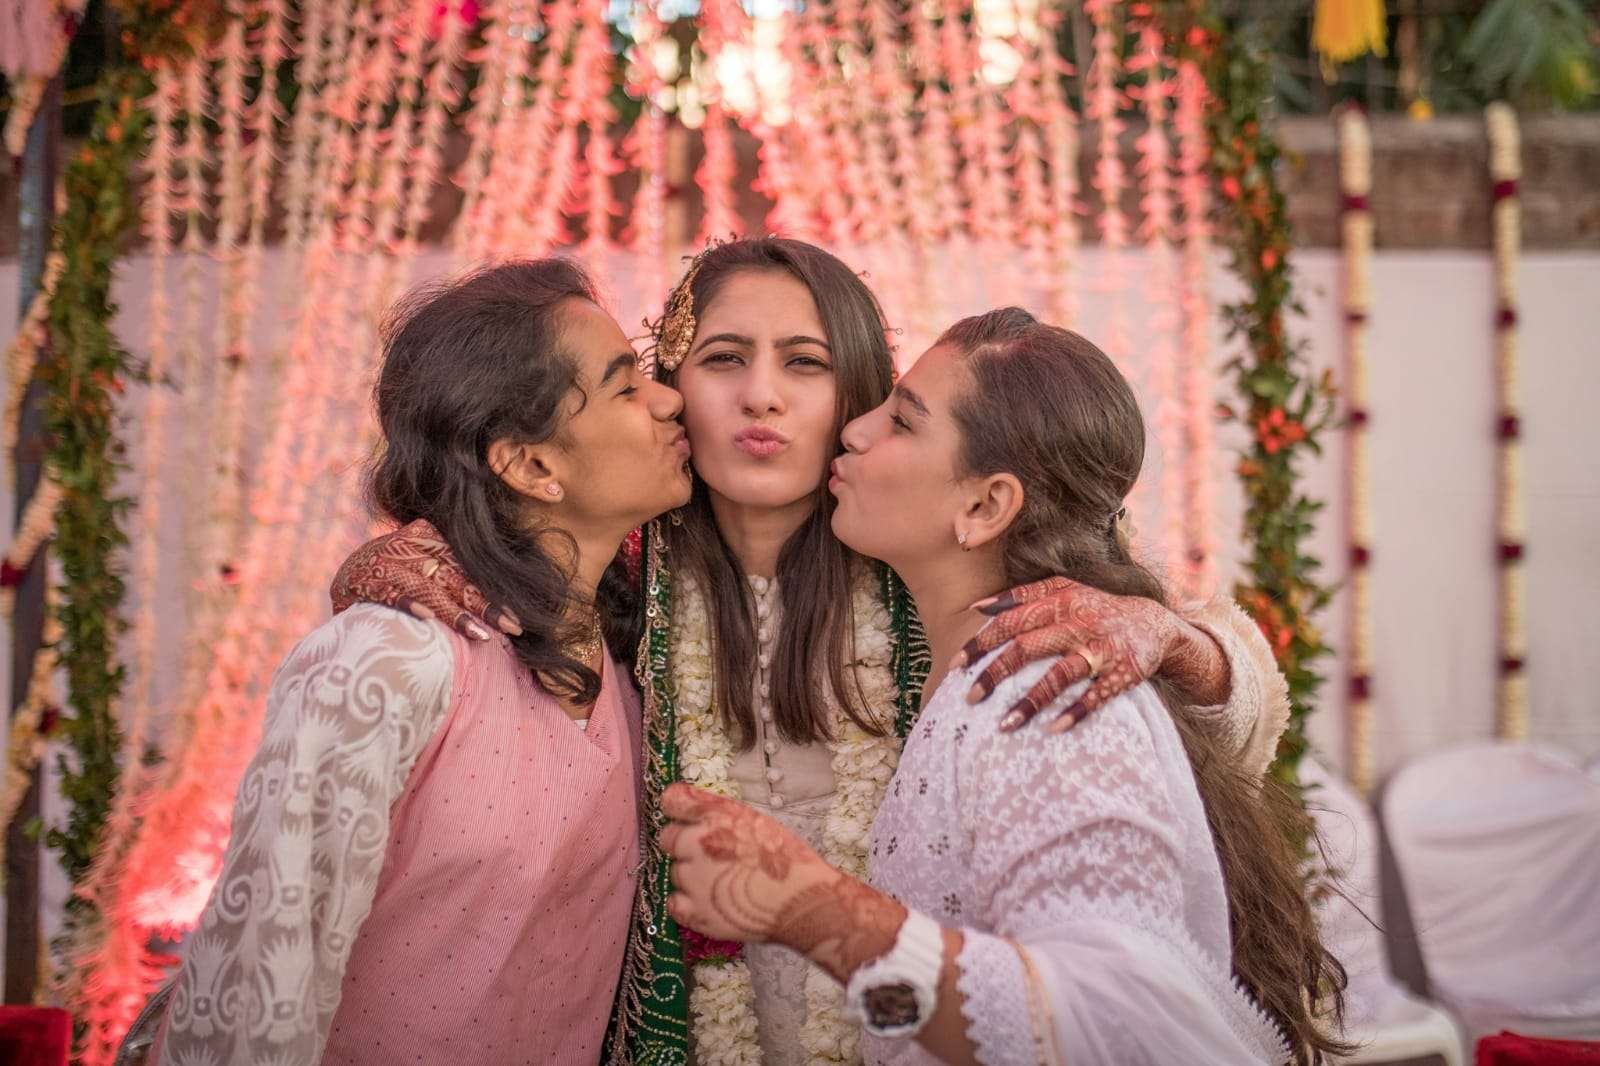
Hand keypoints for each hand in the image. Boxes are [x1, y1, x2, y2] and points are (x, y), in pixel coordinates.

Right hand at [329, 519, 520, 641]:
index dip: (493, 592)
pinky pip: (390, 593)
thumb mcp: (426, 566)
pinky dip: (409, 604)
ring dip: (454, 613)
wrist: (346, 576)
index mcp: (428, 535)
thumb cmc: (398, 576)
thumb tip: (503, 607)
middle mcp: (407, 544)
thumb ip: (456, 576)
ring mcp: (383, 562)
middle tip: (512, 627)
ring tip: (480, 635)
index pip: (467, 566)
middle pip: (454, 577)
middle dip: (484, 605)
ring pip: (428, 588)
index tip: (516, 616)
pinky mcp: (361, 582)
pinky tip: (428, 619)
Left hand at [659, 784, 903, 980]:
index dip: (678, 810)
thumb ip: (717, 812)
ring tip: (722, 881)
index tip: (686, 818)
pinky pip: (675, 903)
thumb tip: (687, 810)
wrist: (800, 900)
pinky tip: (710, 899)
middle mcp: (695, 844)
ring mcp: (692, 881)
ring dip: (691, 875)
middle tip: (712, 855)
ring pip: (676, 872)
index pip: (671, 802)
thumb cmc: (784, 856)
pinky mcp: (696, 913)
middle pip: (667, 839)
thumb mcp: (754, 819)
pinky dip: (687, 902)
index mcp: (713, 817)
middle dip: (683, 844)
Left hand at [952, 577, 1181, 733]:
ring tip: (1003, 726)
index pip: (1012, 620)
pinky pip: (1096, 695)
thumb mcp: (1064, 590)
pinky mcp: (1121, 672)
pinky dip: (1075, 712)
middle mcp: (1077, 623)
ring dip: (1030, 702)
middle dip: (995, 673)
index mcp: (1059, 602)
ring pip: (1059, 675)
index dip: (982, 641)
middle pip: (1027, 647)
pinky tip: (1052, 729)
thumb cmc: (1096, 608)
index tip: (955, 663)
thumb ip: (1022, 595)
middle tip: (968, 698)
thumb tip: (978, 606)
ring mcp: (1099, 649)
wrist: (1154, 623)